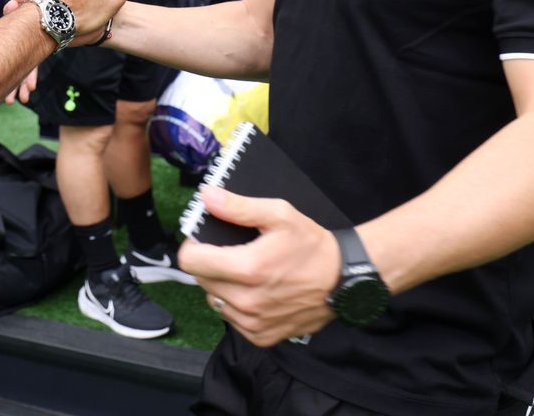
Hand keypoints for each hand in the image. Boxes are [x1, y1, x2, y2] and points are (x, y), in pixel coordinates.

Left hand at [178, 186, 341, 346]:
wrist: (343, 281)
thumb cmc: (311, 245)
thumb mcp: (279, 215)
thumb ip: (238, 207)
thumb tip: (207, 196)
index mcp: (247, 268)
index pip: (191, 261)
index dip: (193, 247)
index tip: (204, 241)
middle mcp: (246, 300)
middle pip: (201, 280)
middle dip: (211, 264)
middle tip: (234, 253)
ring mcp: (253, 322)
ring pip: (214, 300)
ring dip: (222, 286)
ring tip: (246, 273)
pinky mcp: (260, 336)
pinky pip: (231, 319)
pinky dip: (236, 305)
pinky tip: (256, 292)